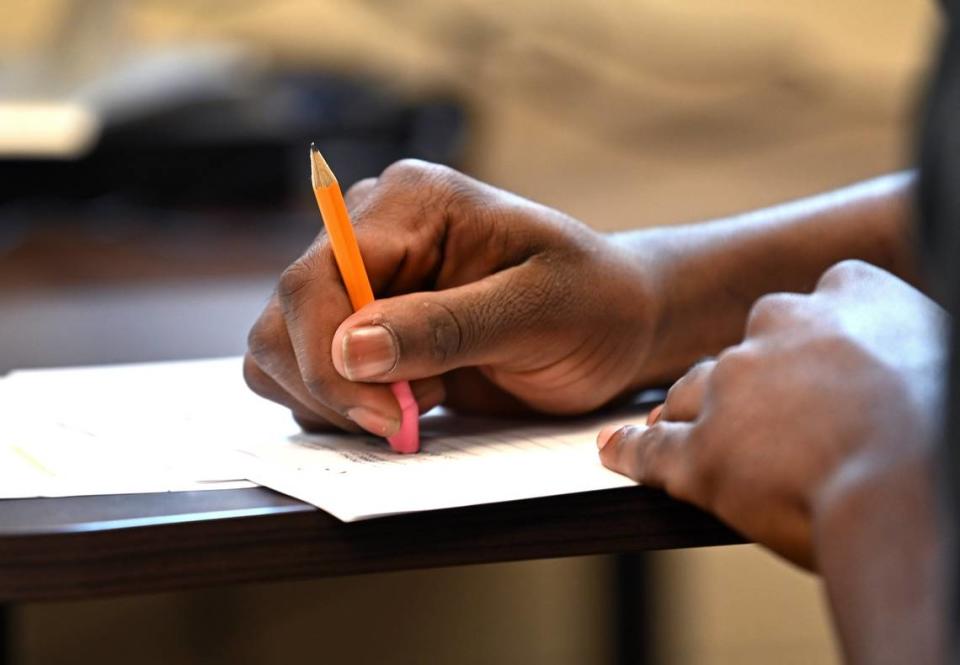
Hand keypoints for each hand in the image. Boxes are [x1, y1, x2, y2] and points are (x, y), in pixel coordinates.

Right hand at [244, 160, 659, 436]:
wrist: (614, 325)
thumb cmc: (593, 304)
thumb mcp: (538, 311)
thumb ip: (446, 326)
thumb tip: (349, 350)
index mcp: (410, 204)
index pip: (316, 278)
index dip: (329, 357)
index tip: (385, 414)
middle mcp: (369, 234)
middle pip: (284, 317)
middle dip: (333, 386)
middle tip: (408, 415)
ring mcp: (361, 283)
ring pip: (280, 351)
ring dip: (334, 401)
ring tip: (421, 400)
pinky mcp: (364, 331)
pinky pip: (308, 377)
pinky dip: (341, 408)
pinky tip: (409, 404)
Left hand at [598, 260, 946, 568]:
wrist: (911, 489)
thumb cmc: (949, 436)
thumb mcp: (945, 362)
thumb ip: (912, 355)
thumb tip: (905, 377)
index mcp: (853, 297)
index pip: (823, 294)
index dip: (817, 331)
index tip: (821, 356)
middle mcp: (782, 328)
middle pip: (748, 345)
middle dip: (752, 377)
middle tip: (770, 415)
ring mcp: (734, 388)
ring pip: (695, 390)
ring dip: (694, 411)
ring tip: (689, 429)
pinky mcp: (701, 451)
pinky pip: (652, 448)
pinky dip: (632, 450)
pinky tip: (616, 449)